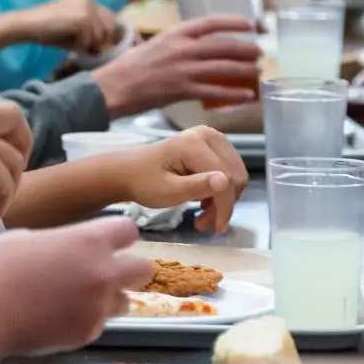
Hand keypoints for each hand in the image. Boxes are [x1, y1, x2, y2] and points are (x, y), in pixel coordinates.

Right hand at [0, 217, 151, 356]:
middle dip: (129, 269)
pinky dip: (88, 320)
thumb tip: (65, 249)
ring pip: (127, 301)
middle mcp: (104, 273)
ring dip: (111, 298)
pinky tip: (61, 318)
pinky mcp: (87, 333)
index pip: (129, 232)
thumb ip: (61, 242)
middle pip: (143, 269)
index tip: (108, 241)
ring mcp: (98, 306)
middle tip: (107, 272)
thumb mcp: (29, 237)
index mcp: (90, 241)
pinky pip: (100, 324)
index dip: (119, 236)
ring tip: (82, 299)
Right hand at [6, 0, 121, 56]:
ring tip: (71, 44)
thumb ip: (89, 32)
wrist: (27, 24)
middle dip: (99, 40)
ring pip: (100, 35)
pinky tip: (66, 42)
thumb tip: (103, 47)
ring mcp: (87, 8)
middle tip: (85, 48)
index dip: (104, 33)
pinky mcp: (83, 18)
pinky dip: (79, 46)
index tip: (96, 44)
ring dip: (87, 44)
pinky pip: (89, 40)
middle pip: (109, 26)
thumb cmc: (46, 29)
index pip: (109, 17)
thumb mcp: (73, 28)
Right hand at [93, 14, 265, 116]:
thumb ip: (177, 43)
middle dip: (245, 49)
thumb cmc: (129, 67)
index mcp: (175, 33)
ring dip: (244, 70)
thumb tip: (196, 46)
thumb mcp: (154, 44)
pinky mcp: (181, 90)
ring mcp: (183, 69)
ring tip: (258, 71)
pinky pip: (215, 91)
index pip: (211, 22)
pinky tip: (247, 95)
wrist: (112, 87)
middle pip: (223, 46)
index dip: (234, 22)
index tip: (251, 25)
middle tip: (260, 52)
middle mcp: (182, 48)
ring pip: (222, 68)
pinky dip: (233, 93)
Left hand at [118, 129, 246, 233]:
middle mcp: (208, 135)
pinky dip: (220, 190)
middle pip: (235, 175)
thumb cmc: (143, 182)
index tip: (217, 228)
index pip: (225, 178)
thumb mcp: (167, 191)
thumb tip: (225, 182)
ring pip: (234, 174)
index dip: (225, 206)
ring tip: (202, 213)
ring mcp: (211, 138)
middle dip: (224, 203)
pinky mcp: (211, 145)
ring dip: (223, 198)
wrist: (128, 171)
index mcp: (195, 144)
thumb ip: (196, 186)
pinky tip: (203, 200)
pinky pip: (228, 170)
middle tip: (204, 221)